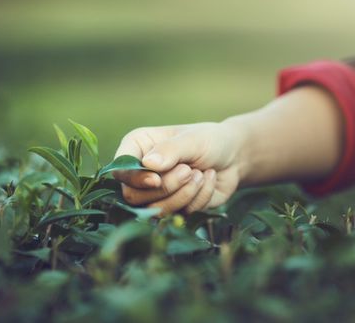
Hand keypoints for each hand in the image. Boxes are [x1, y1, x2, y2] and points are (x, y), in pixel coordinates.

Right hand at [113, 122, 244, 214]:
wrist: (234, 157)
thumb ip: (171, 150)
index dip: (134, 179)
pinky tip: (208, 180)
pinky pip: (180, 214)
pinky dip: (198, 198)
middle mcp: (142, 172)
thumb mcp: (193, 139)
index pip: (120, 170)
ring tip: (200, 175)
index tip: (156, 179)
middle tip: (189, 171)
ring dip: (184, 194)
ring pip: (156, 209)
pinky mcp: (174, 208)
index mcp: (138, 147)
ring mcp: (156, 193)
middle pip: (134, 196)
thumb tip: (148, 164)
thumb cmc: (209, 141)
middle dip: (166, 187)